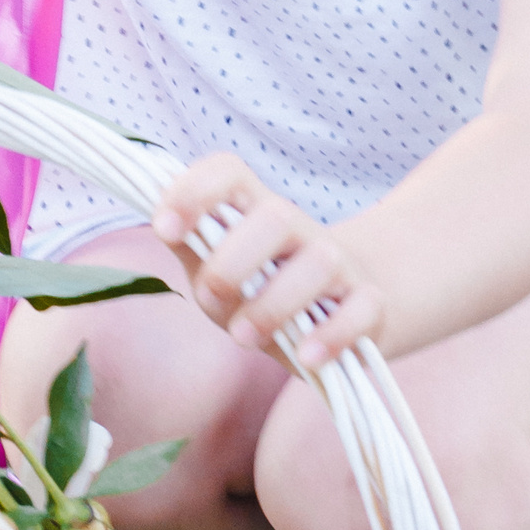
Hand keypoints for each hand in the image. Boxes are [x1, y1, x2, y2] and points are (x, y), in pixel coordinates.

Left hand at [150, 153, 383, 372]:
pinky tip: (305, 356)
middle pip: (275, 216)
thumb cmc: (265, 288)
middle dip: (233, 261)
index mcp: (254, 211)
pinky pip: (361, 311)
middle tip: (210, 297)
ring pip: (320, 263)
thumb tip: (160, 222)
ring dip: (274, 303)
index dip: (194, 191)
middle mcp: (299, 229)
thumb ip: (193, 248)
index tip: (163, 228)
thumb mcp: (219, 269)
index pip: (228, 172)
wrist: (344, 309)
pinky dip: (333, 334)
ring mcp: (339, 265)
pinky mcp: (369, 304)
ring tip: (245, 337)